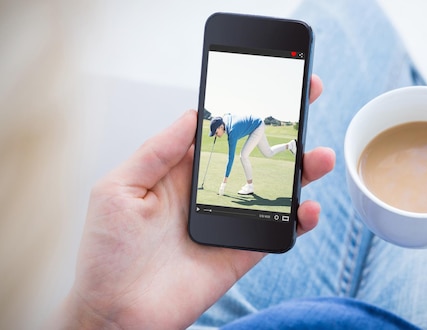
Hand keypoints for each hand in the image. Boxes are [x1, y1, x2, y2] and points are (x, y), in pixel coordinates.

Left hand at [56, 75, 332, 328]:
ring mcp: (230, 222)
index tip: (270, 84)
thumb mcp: (118, 188)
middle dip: (283, 129)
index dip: (245, 108)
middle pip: (255, 154)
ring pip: (274, 189)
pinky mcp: (242, 251)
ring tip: (319, 157)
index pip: (221, 131)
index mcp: (181, 171)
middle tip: (307, 100)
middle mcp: (210, 192)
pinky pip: (277, 231)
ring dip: (301, 172)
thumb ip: (157, 151)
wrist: (115, 313)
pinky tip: (307, 208)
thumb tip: (192, 114)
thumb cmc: (107, 254)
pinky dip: (298, 220)